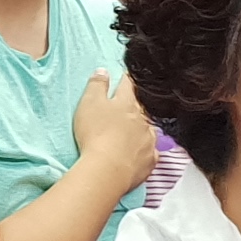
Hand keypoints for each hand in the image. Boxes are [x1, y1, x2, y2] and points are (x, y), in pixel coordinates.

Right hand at [70, 68, 151, 189]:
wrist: (108, 169)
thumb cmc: (95, 134)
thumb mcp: (89, 103)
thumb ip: (97, 85)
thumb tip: (104, 71)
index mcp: (127, 103)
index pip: (128, 85)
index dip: (126, 79)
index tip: (126, 75)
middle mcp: (142, 119)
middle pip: (140, 107)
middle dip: (135, 104)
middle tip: (128, 104)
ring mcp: (148, 140)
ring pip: (148, 129)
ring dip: (142, 128)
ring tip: (133, 131)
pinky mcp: (150, 160)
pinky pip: (151, 152)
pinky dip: (146, 151)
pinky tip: (142, 152)